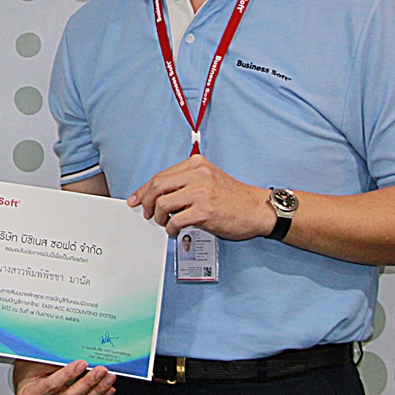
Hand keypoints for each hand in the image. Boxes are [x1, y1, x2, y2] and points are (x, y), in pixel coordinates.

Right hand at [13, 359, 114, 394]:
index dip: (67, 375)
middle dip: (88, 383)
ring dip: (97, 391)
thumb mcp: (31, 365)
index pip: (50, 386)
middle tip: (100, 370)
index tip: (82, 364)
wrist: (26, 392)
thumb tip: (70, 353)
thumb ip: (48, 361)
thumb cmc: (28, 376)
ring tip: (108, 378)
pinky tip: (107, 390)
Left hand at [127, 153, 274, 239]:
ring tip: (165, 223)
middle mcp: (198, 175)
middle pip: (157, 186)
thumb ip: (185, 182)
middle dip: (146, 202)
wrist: (258, 209)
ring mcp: (201, 192)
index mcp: (196, 165)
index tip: (136, 199)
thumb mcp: (209, 179)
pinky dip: (171, 228)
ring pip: (163, 203)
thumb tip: (156, 194)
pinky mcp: (205, 211)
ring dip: (158, 217)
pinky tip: (176, 230)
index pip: (160, 176)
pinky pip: (175, 220)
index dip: (144, 189)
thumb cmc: (233, 197)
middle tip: (146, 213)